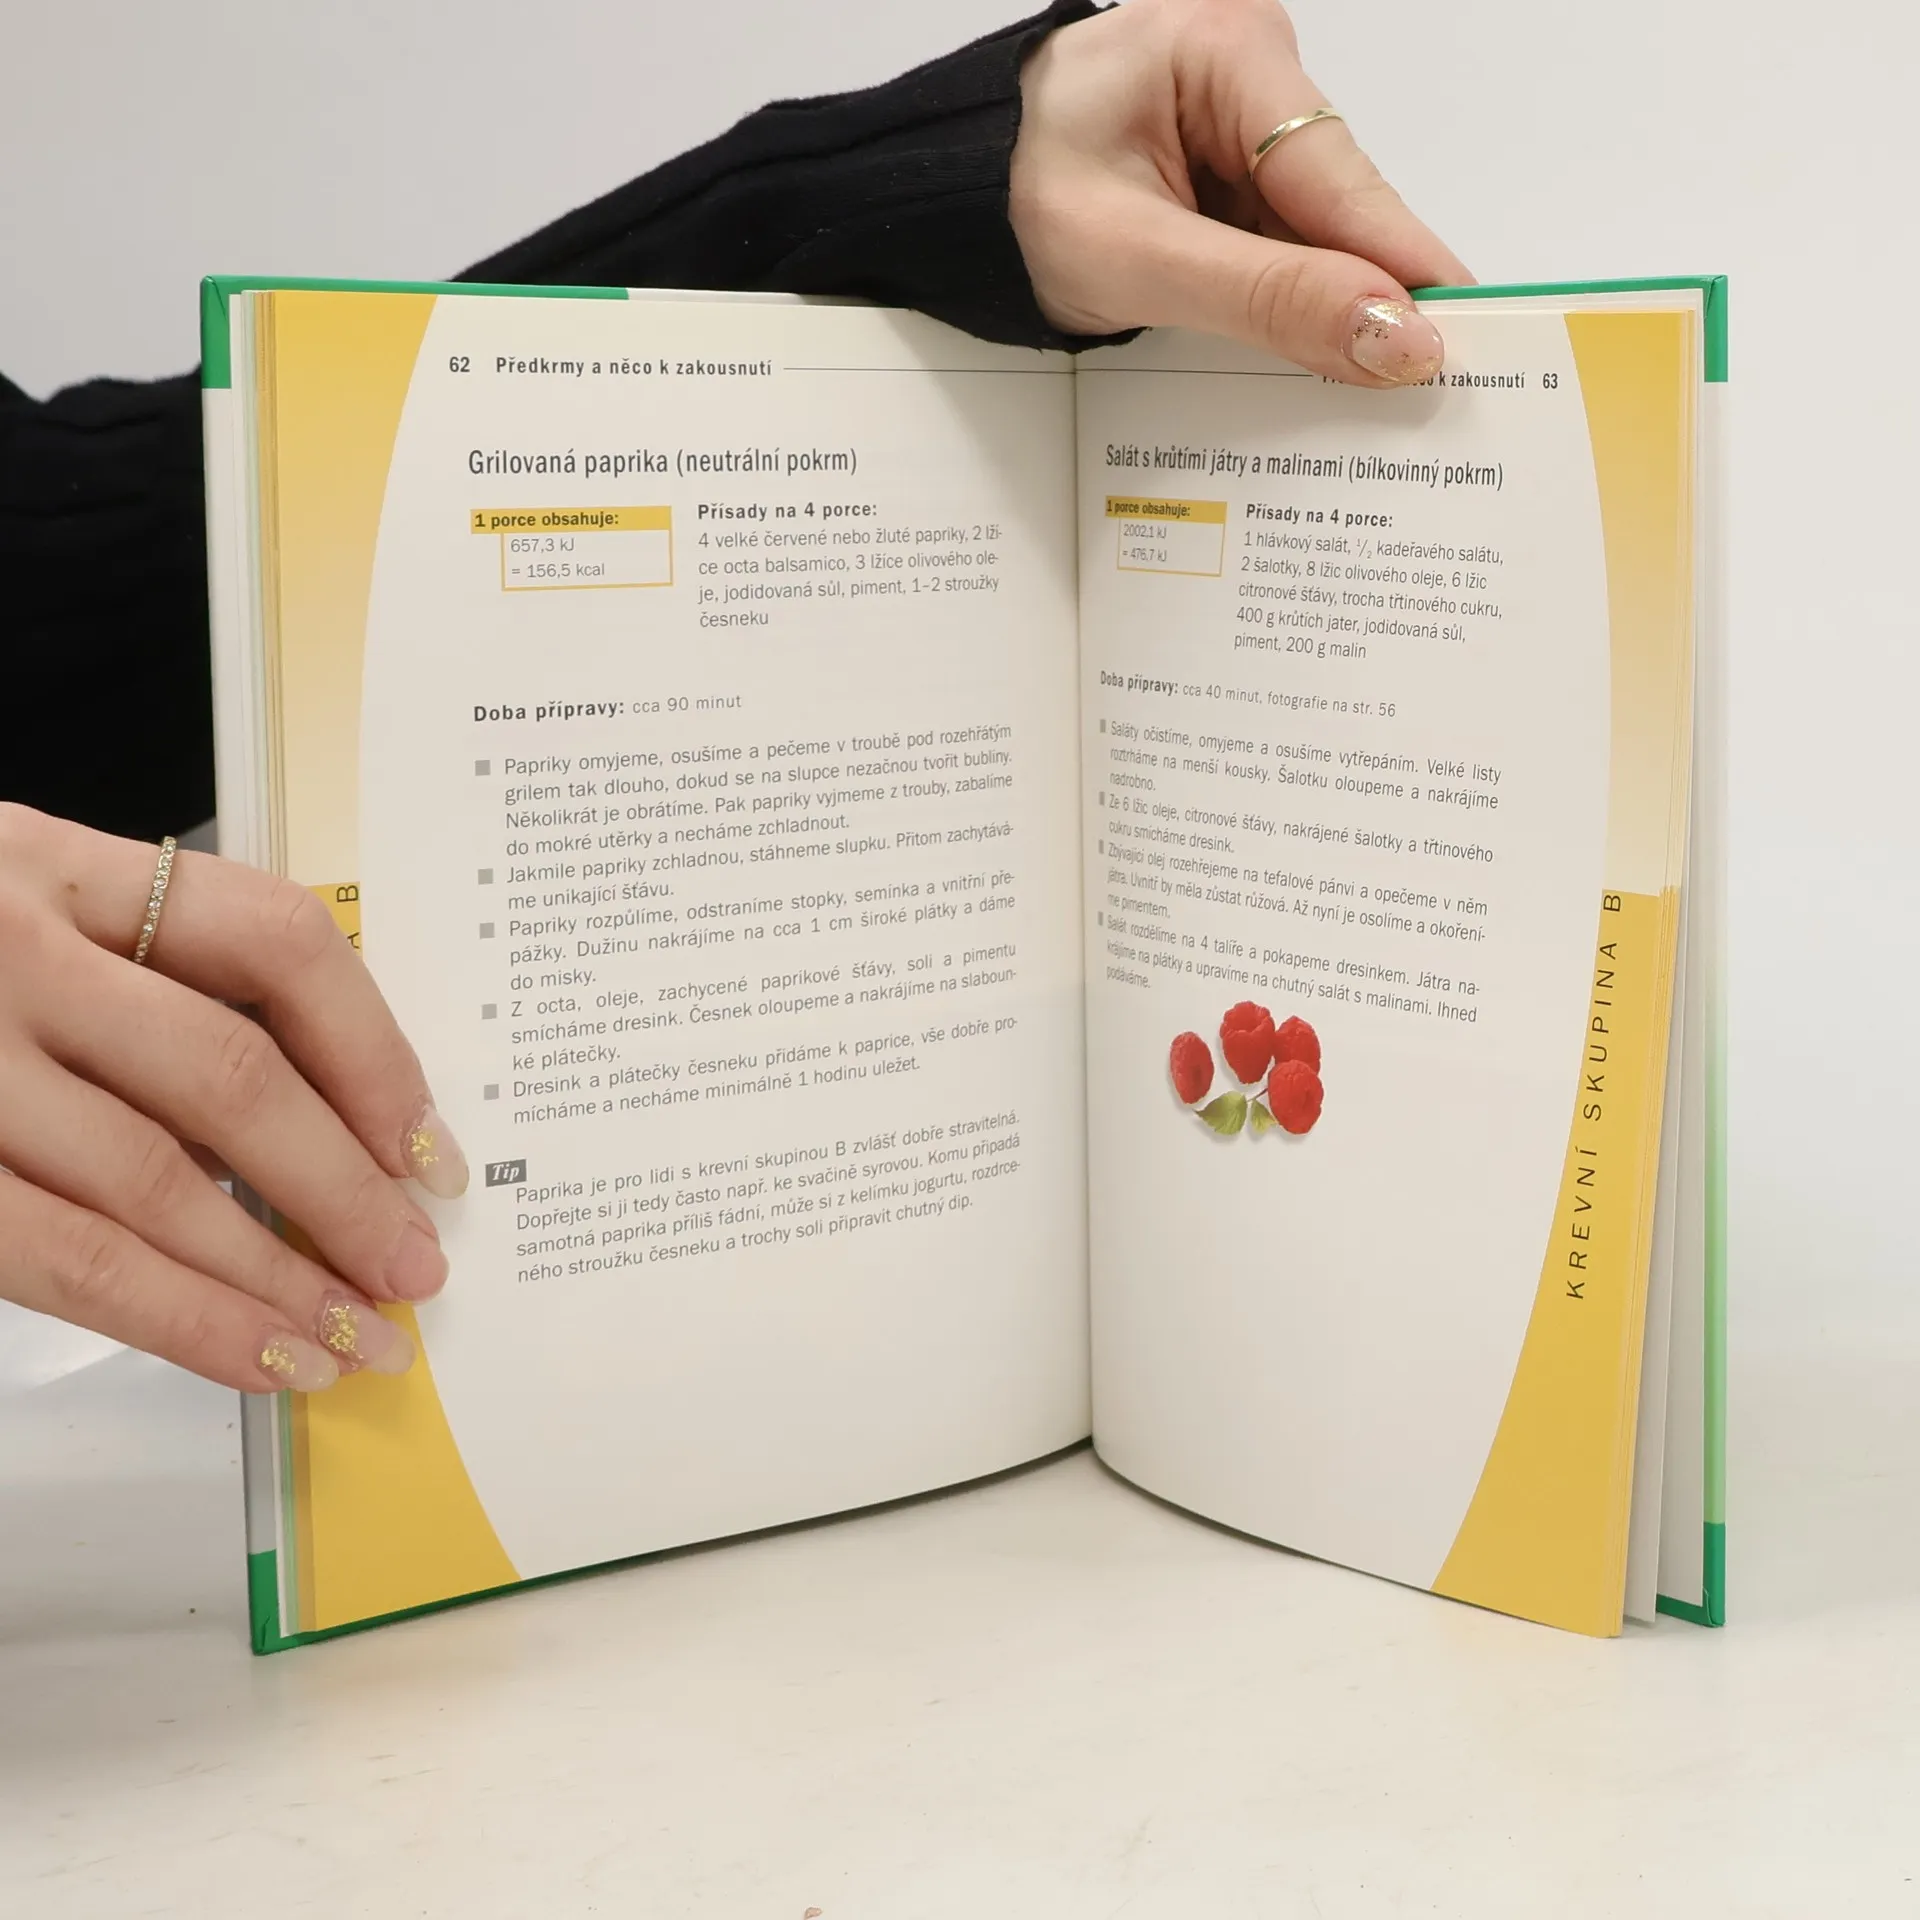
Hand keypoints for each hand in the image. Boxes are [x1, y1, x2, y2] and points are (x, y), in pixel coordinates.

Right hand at [0, 805, 466, 1393]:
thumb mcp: (17, 911)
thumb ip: (144, 979)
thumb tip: (325, 1125)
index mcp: (58, 866)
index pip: (276, 942)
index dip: (377, 1054)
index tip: (431, 1149)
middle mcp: (7, 950)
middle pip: (230, 1076)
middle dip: (345, 1191)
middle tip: (417, 1268)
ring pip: (153, 1185)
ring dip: (273, 1280)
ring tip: (356, 1339)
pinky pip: (59, 1259)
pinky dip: (173, 1320)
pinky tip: (250, 1357)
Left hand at [1010, 0, 1470, 382]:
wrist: (959, 201)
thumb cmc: (1017, 200)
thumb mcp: (1133, 259)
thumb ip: (1262, 300)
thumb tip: (1390, 335)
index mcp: (1224, 49)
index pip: (1337, 171)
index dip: (1400, 262)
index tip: (1460, 332)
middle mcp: (1252, 72)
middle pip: (1339, 205)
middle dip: (1368, 295)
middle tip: (1431, 386)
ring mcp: (1248, 125)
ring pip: (1318, 236)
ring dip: (1331, 312)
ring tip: (1377, 391)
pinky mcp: (1238, 178)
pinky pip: (1287, 250)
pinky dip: (1295, 307)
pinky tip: (1318, 362)